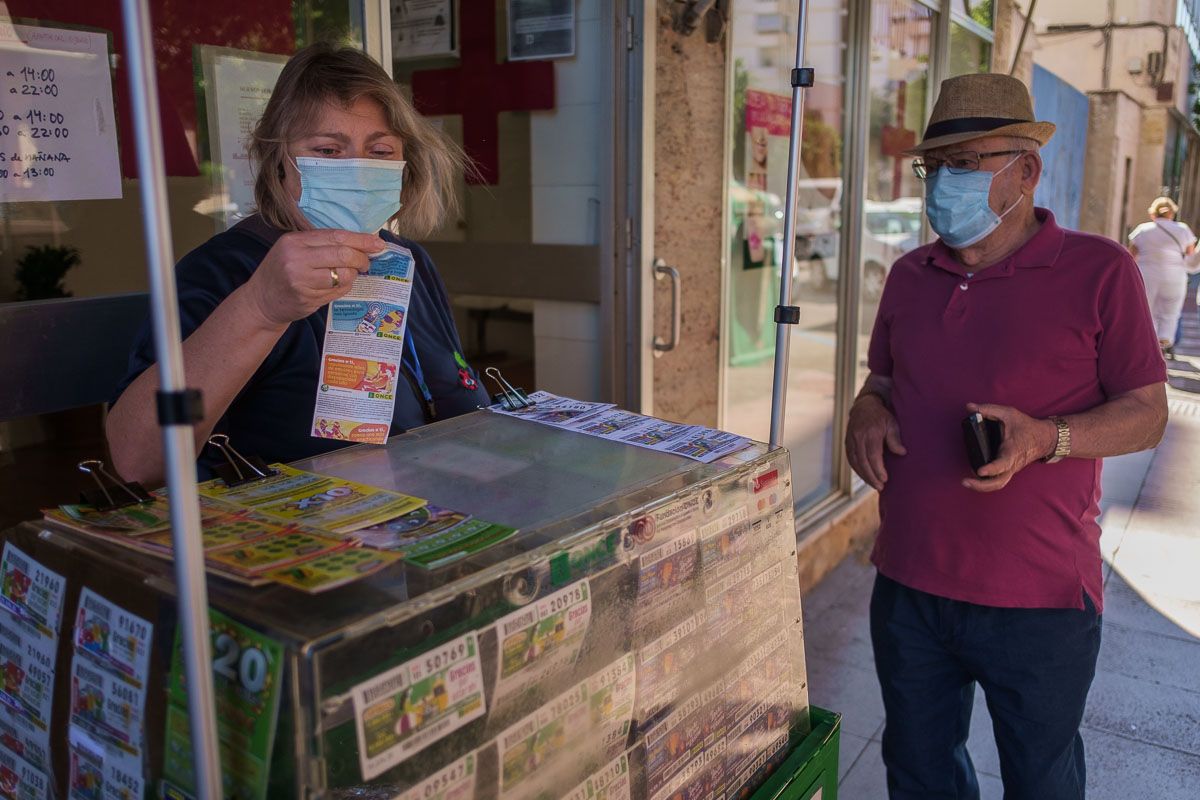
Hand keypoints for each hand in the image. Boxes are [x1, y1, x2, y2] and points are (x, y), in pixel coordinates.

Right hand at [243, 229, 384, 327]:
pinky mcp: (307, 299)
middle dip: (361, 258)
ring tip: (350, 274)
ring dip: (353, 275)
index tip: (377, 243)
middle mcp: (296, 259)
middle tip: (367, 262)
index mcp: (294, 241)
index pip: (336, 236)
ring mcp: (301, 281)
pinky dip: (344, 287)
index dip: (360, 240)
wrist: (261, 300)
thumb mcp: (294, 249)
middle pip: (342, 254)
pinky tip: (338, 285)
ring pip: (343, 275)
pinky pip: (337, 291)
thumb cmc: (282, 271)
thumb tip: (361, 242)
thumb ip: (321, 244)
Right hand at [845, 394, 906, 490]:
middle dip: (871, 476)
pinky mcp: (847, 443)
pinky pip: (851, 459)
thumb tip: (902, 453)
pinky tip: (865, 476)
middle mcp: (858, 437)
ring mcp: (850, 440)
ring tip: (874, 484)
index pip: (873, 455)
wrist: (864, 406)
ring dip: (864, 475)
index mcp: (870, 432)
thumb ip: (895, 439)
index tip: (885, 479)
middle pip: (863, 462)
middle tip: (880, 487)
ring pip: (855, 462)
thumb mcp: (892, 424)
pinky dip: (857, 469)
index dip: (878, 469)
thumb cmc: (881, 416)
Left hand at [962, 402, 1055, 492]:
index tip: (980, 471)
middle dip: (981, 486)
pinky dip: (986, 484)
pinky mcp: (1008, 470)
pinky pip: (998, 481)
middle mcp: (1012, 464)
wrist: (1044, 438)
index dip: (992, 469)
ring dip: (982, 487)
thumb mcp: (1008, 413)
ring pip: (998, 484)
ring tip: (966, 482)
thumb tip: (969, 407)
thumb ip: (988, 409)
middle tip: (964, 481)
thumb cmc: (1025, 426)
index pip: (1003, 464)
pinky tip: (973, 480)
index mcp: (1012, 451)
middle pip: (998, 482)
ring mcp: (1010, 469)